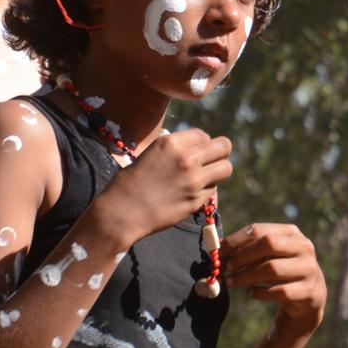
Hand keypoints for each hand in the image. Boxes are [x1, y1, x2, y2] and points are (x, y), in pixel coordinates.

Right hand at [92, 128, 232, 247]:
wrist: (122, 212)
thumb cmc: (130, 183)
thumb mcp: (150, 154)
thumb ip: (175, 150)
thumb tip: (195, 151)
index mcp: (171, 143)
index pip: (204, 135)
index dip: (202, 143)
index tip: (197, 151)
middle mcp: (186, 158)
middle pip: (223, 147)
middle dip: (220, 152)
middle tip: (212, 161)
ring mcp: (194, 180)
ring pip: (225, 168)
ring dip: (218, 171)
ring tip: (205, 177)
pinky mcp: (196, 200)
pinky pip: (213, 190)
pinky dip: (206, 190)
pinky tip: (190, 193)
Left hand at [221, 223, 325, 332]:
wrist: (310, 295)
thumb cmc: (281, 269)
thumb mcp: (268, 255)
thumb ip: (248, 249)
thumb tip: (218, 251)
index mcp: (291, 232)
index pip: (259, 230)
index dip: (235, 240)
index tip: (218, 253)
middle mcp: (303, 247)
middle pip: (269, 244)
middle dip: (242, 256)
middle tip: (226, 268)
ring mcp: (309, 269)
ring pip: (272, 269)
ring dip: (246, 276)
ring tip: (231, 283)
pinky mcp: (309, 291)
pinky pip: (280, 291)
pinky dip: (261, 292)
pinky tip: (250, 292)